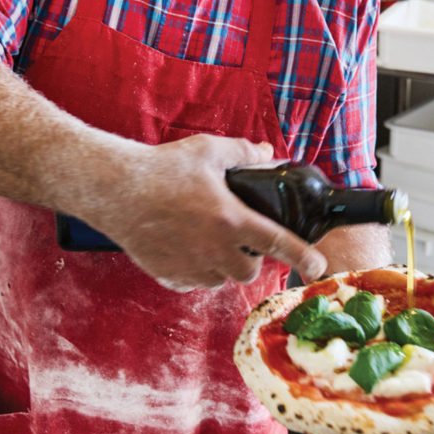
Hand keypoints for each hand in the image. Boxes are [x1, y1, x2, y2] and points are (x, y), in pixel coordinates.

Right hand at [89, 134, 327, 290]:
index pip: (280, 244)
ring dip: (223, 265)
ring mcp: (191, 267)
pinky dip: (196, 270)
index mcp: (231, 220)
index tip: (319, 266)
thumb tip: (267, 153)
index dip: (304, 257)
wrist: (114, 190)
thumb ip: (243, 153)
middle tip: (238, 236)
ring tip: (208, 239)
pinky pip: (194, 282)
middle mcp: (214, 250)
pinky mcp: (169, 276)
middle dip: (251, 257)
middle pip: (250, 270)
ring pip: (222, 279)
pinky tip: (184, 246)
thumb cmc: (160, 169)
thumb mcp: (208, 151)